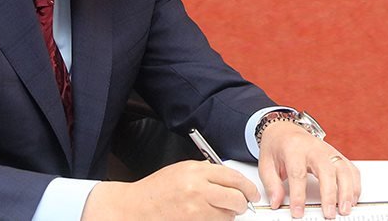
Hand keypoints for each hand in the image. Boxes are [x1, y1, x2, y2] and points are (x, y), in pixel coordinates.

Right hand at [82, 160, 259, 220]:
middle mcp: (197, 188)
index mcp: (195, 170)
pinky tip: (209, 217)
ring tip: (218, 211)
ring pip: (228, 215)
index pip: (233, 177)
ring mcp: (195, 208)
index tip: (251, 192)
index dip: (247, 186)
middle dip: (242, 203)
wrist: (136, 207)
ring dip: (229, 215)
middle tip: (241, 205)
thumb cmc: (156, 189)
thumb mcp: (180, 170)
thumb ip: (204, 171)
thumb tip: (227, 177)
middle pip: (236, 197)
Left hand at [258, 121, 360, 218]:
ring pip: (343, 169)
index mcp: (293, 148)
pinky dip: (354, 184)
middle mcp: (314, 148)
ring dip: (347, 191)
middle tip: (329, 213)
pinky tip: (352, 199)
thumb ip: (272, 184)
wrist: (285, 129)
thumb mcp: (266, 163)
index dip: (298, 195)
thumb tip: (276, 202)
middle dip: (329, 194)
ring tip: (344, 209)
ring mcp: (328, 150)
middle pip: (326, 170)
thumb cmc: (277, 146)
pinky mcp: (337, 155)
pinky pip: (351, 169)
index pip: (298, 173)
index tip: (298, 212)